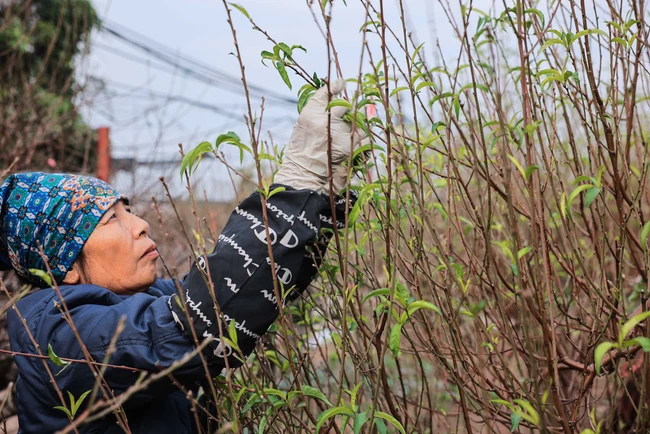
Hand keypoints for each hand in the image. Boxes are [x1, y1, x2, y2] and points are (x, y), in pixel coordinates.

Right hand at [275, 79, 363, 193]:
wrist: (303, 174)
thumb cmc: (300, 152)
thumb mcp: (301, 127)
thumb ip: (316, 112)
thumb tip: (333, 99)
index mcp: (309, 115)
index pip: (325, 93)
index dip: (335, 85)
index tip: (342, 82)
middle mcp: (324, 121)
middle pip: (343, 105)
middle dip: (346, 108)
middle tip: (345, 113)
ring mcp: (338, 134)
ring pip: (355, 119)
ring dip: (355, 122)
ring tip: (348, 131)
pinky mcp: (349, 146)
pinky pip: (363, 135)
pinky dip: (362, 136)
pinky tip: (357, 139)